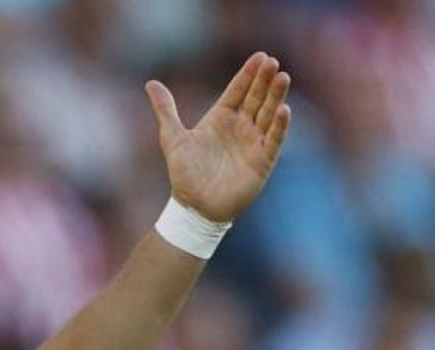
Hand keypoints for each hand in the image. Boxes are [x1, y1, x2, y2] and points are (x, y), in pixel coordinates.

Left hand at [146, 52, 291, 221]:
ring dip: (276, 97)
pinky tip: (284, 110)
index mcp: (220, 119)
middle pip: (256, 98)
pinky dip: (279, 126)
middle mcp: (240, 127)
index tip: (260, 56)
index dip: (248, 74)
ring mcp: (253, 142)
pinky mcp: (262, 160)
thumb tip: (150, 83)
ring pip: (268, 114)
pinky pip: (273, 140)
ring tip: (283, 77)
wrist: (194, 207)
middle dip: (265, 80)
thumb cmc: (184, 174)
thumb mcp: (172, 138)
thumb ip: (165, 110)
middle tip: (273, 62)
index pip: (238, 91)